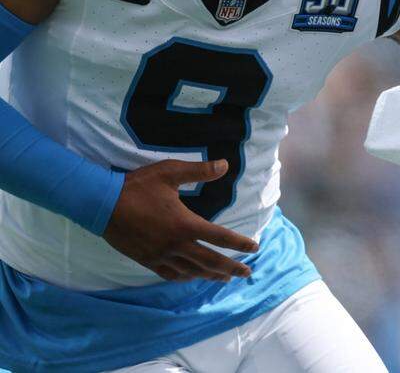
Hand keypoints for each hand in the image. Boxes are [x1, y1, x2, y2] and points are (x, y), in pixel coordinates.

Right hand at [102, 159, 258, 281]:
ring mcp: (160, 255)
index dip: (240, 243)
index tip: (255, 248)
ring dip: (211, 275)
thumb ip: (199, 170)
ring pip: (191, 270)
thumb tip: (225, 164)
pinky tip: (191, 277)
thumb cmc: (137, 186)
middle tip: (247, 272)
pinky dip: (185, 277)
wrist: (101, 204)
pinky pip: (170, 274)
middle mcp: (176, 244)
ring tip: (225, 278)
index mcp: (185, 224)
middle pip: (210, 260)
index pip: (220, 237)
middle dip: (231, 267)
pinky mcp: (146, 260)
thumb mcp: (170, 172)